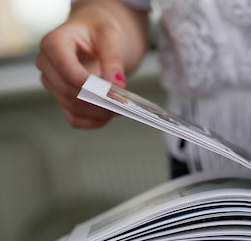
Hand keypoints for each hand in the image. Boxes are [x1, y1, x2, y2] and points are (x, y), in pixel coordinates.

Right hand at [36, 1, 148, 127]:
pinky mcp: (61, 97)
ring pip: (72, 107)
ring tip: (122, 109)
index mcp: (53, 43)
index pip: (67, 70)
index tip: (112, 92)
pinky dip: (93, 121)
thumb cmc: (97, 29)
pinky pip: (74, 118)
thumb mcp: (109, 34)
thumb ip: (113, 58)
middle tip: (124, 104)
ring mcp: (51, 83)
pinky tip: (111, 116)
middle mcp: (46, 64)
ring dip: (98, 113)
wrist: (91, 33)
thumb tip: (117, 84)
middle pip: (69, 91)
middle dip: (97, 101)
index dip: (88, 84)